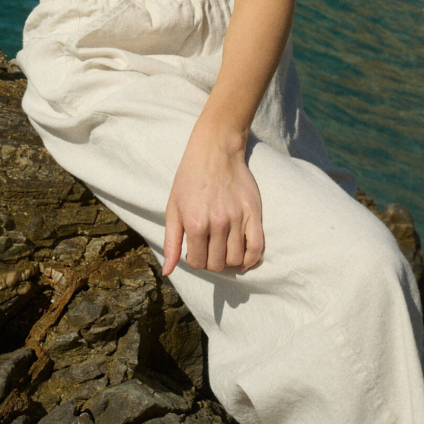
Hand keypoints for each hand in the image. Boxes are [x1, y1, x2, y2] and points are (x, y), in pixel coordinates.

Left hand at [162, 119, 263, 275]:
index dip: (195, 260)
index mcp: (195, 224)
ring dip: (228, 260)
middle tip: (209, 249)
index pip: (197, 263)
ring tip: (222, 249)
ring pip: (235, 259)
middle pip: (217, 264)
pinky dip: (251, 260)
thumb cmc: (189, 179)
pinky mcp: (254, 213)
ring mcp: (238, 219)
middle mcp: (218, 224)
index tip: (195, 250)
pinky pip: (257, 247)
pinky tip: (243, 261)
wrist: (215, 151)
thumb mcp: (173, 208)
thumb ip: (171, 242)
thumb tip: (167, 271)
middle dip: (211, 262)